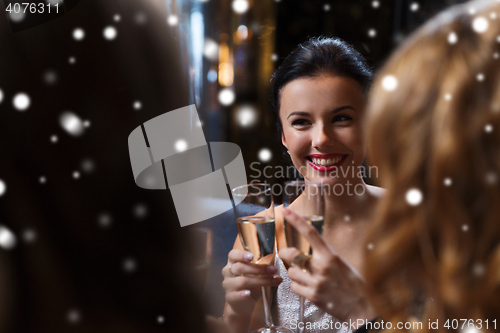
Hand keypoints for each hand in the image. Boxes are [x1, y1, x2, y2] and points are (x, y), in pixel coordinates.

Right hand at [222, 249, 281, 317]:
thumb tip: (273, 258)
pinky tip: (249, 293)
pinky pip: (236, 295)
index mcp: (233, 263)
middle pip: (240, 267)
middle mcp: (227, 272)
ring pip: (242, 281)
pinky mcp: (230, 297)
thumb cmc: (251, 285)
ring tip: (274, 281)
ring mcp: (228, 285)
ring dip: (260, 280)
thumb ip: (262, 266)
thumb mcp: (256, 274)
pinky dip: (243, 294)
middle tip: (273, 270)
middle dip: (258, 268)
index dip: (241, 255)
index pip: (233, 255)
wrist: (243, 305)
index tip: (252, 256)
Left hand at [279, 208, 376, 323]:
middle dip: (285, 253)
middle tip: (286, 254)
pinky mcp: (313, 296)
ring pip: (291, 272)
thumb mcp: (343, 264)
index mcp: (330, 256)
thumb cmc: (355, 286)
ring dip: (295, 273)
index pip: (310, 233)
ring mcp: (316, 282)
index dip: (296, 220)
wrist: (363, 308)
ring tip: (305, 277)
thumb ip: (326, 257)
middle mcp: (321, 267)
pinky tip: (308, 287)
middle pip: (292, 254)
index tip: (286, 211)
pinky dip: (298, 286)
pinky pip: (294, 287)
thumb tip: (313, 253)